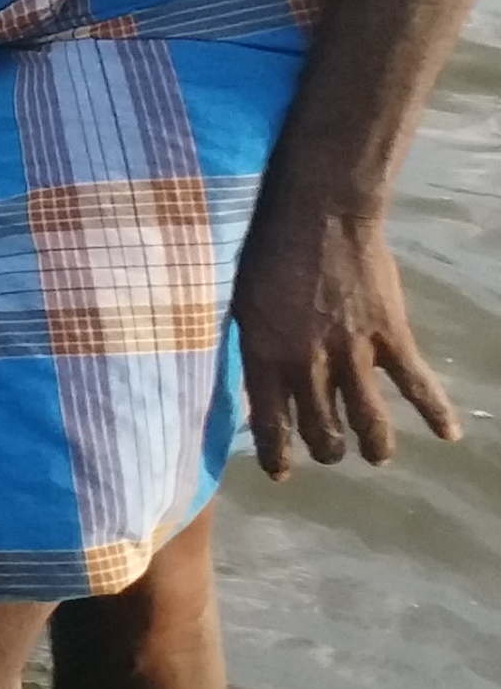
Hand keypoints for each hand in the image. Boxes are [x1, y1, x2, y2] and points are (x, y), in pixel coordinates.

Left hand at [237, 204, 461, 474]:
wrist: (319, 214)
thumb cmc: (267, 250)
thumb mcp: (240, 301)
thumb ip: (252, 345)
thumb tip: (252, 381)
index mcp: (265, 355)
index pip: (270, 421)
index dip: (277, 453)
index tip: (282, 474)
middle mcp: (307, 364)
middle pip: (321, 427)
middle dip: (327, 449)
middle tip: (331, 452)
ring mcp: (352, 353)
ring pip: (367, 419)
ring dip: (374, 444)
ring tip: (377, 455)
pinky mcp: (391, 337)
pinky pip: (416, 385)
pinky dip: (435, 411)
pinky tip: (448, 435)